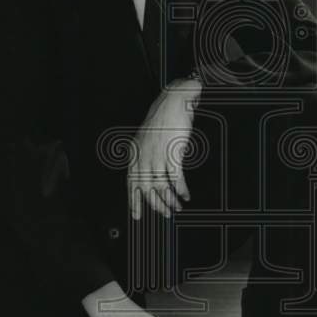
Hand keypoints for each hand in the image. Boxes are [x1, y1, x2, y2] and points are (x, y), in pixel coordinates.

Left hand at [127, 77, 201, 220]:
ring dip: (170, 200)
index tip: (137, 215)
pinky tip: (185, 195)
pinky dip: (181, 190)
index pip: (131, 183)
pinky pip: (176, 179)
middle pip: (147, 189)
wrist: (174, 100)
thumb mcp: (148, 138)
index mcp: (135, 153)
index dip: (134, 201)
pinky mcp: (172, 153)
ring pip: (161, 187)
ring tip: (177, 207)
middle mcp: (143, 156)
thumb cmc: (164, 118)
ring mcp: (157, 156)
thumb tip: (152, 174)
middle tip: (165, 214)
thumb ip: (146, 156)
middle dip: (156, 205)